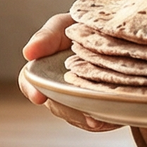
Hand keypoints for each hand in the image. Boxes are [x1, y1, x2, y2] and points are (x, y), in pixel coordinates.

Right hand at [19, 13, 120, 132]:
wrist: (118, 34)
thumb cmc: (83, 26)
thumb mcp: (64, 25)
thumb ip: (46, 37)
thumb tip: (28, 53)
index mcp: (43, 68)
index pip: (29, 81)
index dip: (31, 90)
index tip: (39, 96)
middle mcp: (57, 88)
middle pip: (56, 105)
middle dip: (69, 110)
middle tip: (84, 114)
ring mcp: (78, 100)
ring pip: (77, 116)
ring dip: (87, 118)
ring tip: (100, 118)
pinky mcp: (99, 109)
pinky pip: (98, 120)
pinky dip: (104, 120)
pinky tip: (111, 116)